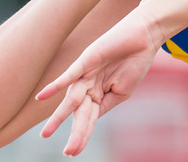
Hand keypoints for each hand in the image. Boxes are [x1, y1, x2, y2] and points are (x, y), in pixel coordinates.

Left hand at [35, 8, 163, 155]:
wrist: (145, 37)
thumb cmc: (136, 62)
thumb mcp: (122, 91)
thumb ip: (105, 104)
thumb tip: (90, 120)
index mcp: (98, 94)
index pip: (88, 119)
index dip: (82, 136)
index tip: (73, 152)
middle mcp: (88, 85)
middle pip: (79, 113)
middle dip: (75, 132)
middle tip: (68, 152)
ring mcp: (86, 73)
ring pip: (71, 99)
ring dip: (60, 116)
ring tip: (47, 133)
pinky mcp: (86, 60)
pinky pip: (69, 75)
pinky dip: (55, 85)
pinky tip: (42, 96)